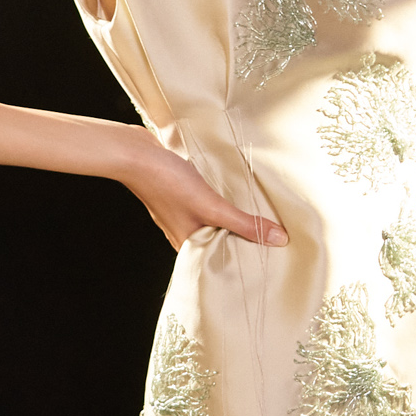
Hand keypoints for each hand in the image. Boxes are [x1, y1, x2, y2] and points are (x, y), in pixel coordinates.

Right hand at [113, 126, 286, 251]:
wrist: (137, 154)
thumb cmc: (168, 183)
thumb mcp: (213, 207)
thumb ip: (245, 224)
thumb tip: (278, 239)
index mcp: (188, 245)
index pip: (221, 261)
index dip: (243, 260)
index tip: (270, 258)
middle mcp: (183, 234)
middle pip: (219, 241)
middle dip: (241, 239)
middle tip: (273, 238)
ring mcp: (180, 215)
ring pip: (213, 222)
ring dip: (232, 219)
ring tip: (260, 217)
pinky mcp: (180, 196)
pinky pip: (207, 206)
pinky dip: (220, 204)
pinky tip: (233, 196)